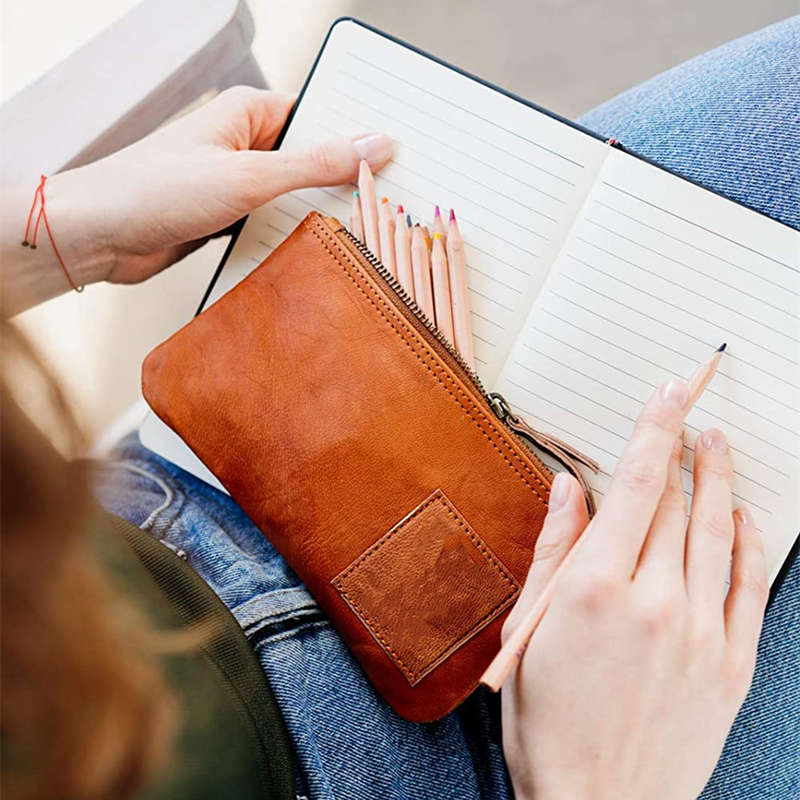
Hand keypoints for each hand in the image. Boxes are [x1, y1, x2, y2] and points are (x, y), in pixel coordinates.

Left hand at [2, 87, 391, 313]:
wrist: (98, 236)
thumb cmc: (156, 189)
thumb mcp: (249, 175)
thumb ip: (314, 165)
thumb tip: (374, 146)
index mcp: (248, 112)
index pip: (320, 117)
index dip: (357, 138)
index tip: (396, 160)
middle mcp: (244, 144)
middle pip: (311, 161)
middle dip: (340, 183)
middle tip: (383, 204)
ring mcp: (236, 183)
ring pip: (293, 198)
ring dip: (314, 216)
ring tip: (355, 233)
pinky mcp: (228, 218)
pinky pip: (273, 224)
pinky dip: (290, 237)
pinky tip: (314, 252)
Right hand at [501, 380, 767, 799]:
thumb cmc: (548, 722)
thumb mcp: (529, 631)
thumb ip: (554, 550)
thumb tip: (568, 488)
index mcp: (596, 588)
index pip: (634, 487)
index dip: (652, 432)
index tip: (668, 393)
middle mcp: (654, 600)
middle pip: (674, 504)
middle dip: (682, 449)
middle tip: (690, 411)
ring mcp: (699, 633)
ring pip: (717, 534)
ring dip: (719, 481)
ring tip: (718, 443)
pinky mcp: (729, 666)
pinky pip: (749, 588)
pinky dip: (751, 543)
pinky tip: (746, 515)